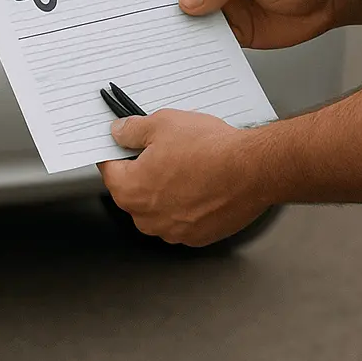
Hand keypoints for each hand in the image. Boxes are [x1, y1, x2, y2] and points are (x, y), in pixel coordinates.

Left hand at [97, 110, 270, 246]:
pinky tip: (202, 184)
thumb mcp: (163, 123)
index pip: (109, 170)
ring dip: (166, 190)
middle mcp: (148, 218)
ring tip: (188, 166)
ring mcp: (173, 231)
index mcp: (131, 190)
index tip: (122, 145)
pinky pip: (182, 218)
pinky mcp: (197, 237)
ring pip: (159, 207)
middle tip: (164, 150)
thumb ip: (133, 130)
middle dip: (144, 171)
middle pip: (133, 191)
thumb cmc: (210, 150)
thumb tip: (119, 132)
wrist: (253, 170)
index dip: (115, 153)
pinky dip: (187, 204)